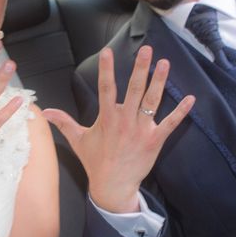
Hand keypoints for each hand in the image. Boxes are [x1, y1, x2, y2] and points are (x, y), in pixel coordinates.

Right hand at [43, 46, 194, 212]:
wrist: (113, 186)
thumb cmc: (96, 162)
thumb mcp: (78, 140)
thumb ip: (64, 122)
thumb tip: (44, 112)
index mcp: (107, 118)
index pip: (106, 88)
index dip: (106, 69)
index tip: (107, 52)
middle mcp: (125, 121)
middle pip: (134, 89)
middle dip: (140, 68)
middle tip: (147, 50)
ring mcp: (141, 130)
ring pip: (153, 101)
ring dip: (160, 81)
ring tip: (165, 63)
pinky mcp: (155, 140)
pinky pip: (170, 123)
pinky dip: (181, 111)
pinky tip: (191, 98)